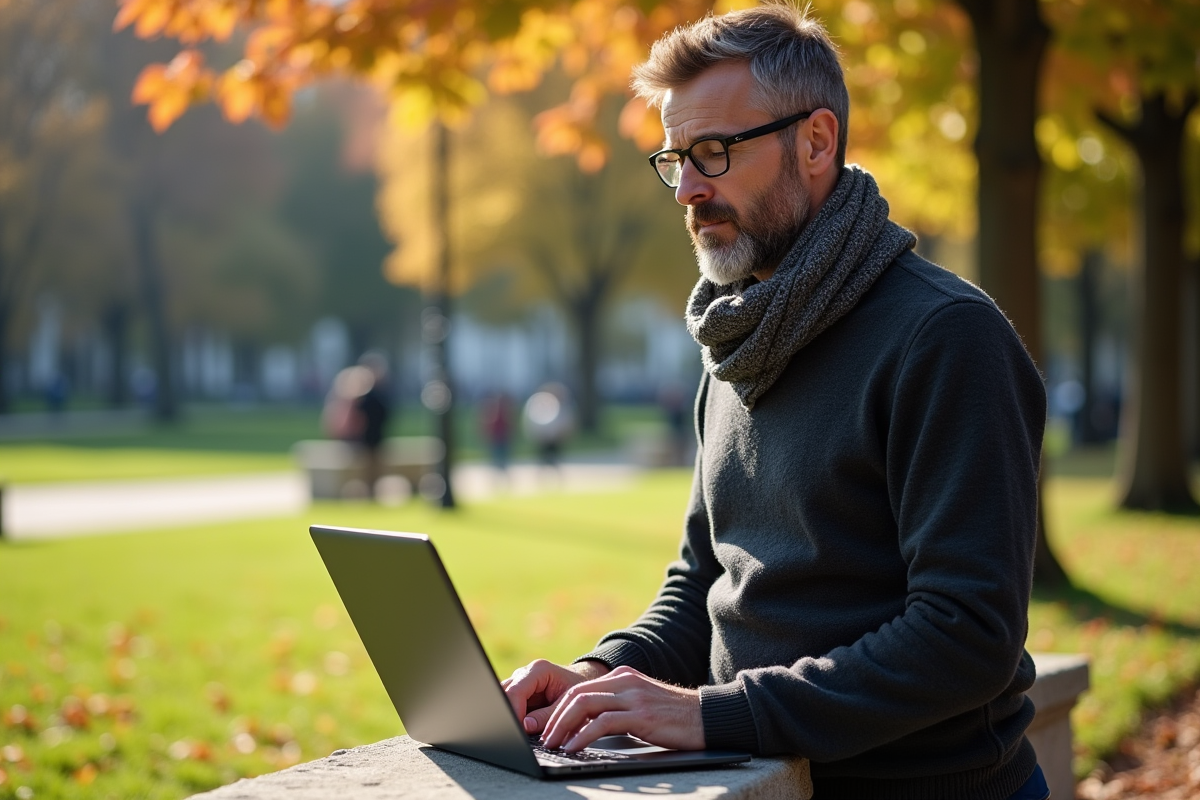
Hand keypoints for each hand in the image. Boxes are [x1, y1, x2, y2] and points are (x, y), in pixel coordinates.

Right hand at [503, 659, 609, 734]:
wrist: (585, 683)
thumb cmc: (580, 692)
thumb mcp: (569, 704)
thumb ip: (547, 716)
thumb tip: (525, 726)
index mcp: (538, 670)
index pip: (516, 691)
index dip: (513, 711)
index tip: (515, 730)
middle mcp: (525, 673)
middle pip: (505, 693)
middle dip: (507, 713)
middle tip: (514, 733)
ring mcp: (519, 683)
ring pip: (503, 699)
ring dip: (510, 715)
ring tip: (518, 731)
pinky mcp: (518, 694)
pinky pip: (509, 705)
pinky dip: (513, 717)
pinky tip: (520, 727)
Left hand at [540, 665, 704, 752]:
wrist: (708, 716)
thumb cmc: (673, 717)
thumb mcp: (640, 705)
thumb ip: (616, 708)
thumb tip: (586, 726)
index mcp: (622, 677)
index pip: (579, 689)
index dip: (558, 708)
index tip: (545, 726)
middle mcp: (625, 682)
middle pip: (577, 694)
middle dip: (554, 717)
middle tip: (542, 737)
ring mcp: (633, 696)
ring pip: (585, 705)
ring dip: (563, 726)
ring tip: (553, 744)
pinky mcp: (641, 714)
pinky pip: (602, 723)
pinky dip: (583, 736)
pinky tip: (574, 747)